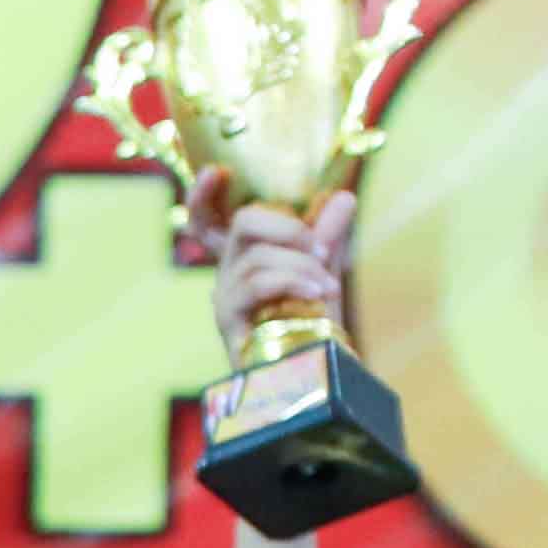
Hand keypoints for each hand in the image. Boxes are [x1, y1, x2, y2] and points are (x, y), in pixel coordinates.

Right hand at [195, 187, 355, 356]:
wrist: (316, 375)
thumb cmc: (312, 328)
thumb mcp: (323, 273)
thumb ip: (327, 236)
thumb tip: (344, 197)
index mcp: (242, 259)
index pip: (208, 220)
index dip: (203, 195)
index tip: (216, 172)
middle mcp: (227, 275)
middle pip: (242, 223)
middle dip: (286, 225)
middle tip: (320, 245)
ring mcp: (225, 299)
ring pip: (257, 256)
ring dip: (302, 264)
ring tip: (328, 286)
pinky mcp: (230, 321)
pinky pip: (258, 284)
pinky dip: (293, 280)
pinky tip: (318, 292)